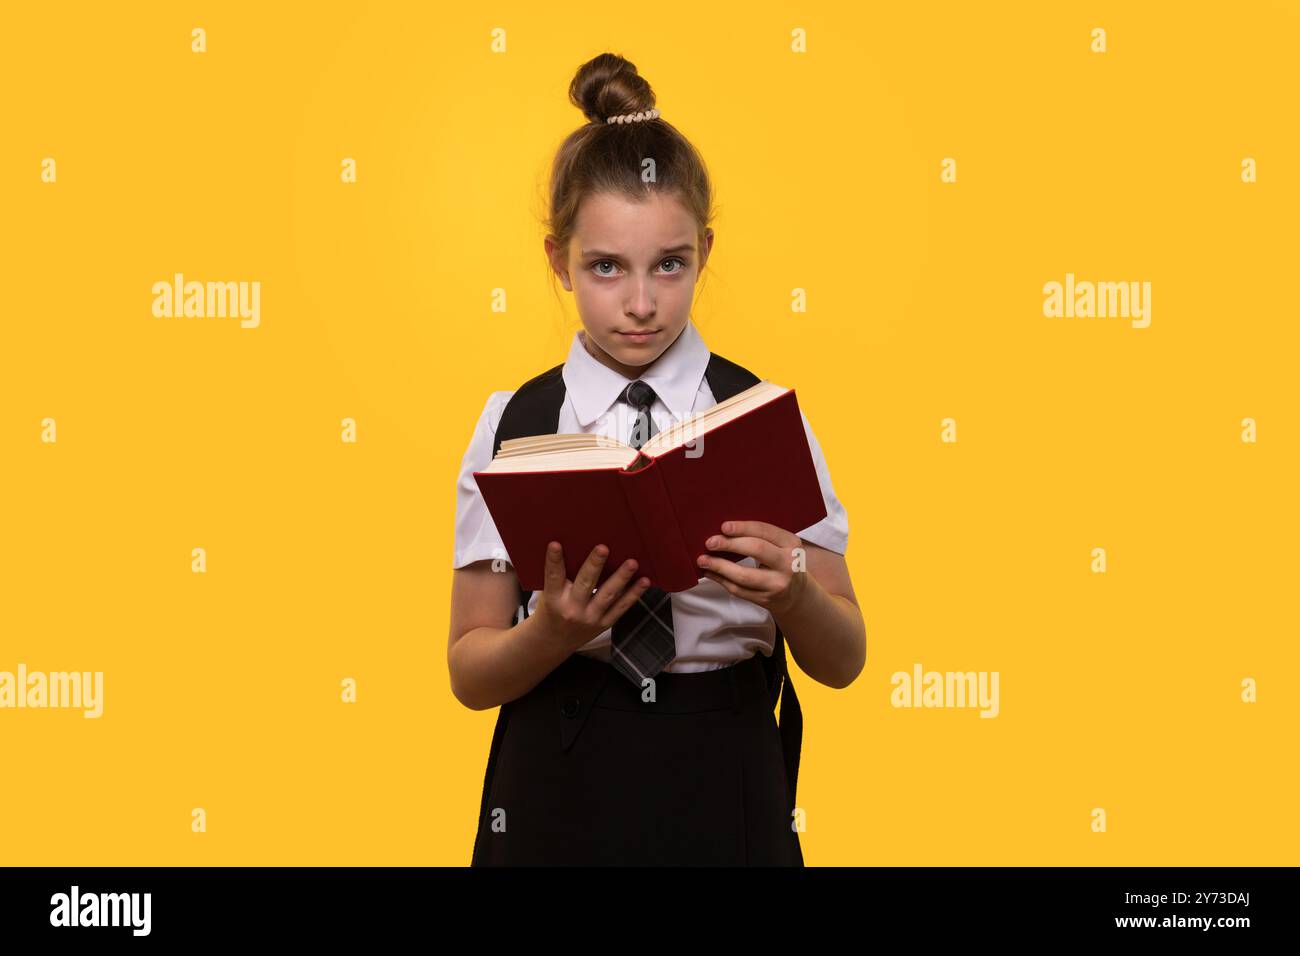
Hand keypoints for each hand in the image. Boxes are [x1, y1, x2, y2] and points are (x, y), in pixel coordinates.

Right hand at [535, 541, 650, 653]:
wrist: (554, 641)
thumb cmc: (551, 609)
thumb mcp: (547, 594)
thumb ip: (556, 576)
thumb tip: (570, 545)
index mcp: (553, 599)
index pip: (553, 577)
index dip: (554, 560)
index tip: (555, 544)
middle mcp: (572, 609)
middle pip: (585, 584)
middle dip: (594, 565)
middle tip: (602, 548)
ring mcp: (590, 618)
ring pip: (608, 595)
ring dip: (621, 577)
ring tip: (632, 563)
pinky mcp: (604, 623)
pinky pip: (621, 607)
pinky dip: (634, 594)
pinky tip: (644, 581)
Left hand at [697, 520, 808, 615]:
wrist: (797, 594)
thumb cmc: (782, 562)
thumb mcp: (781, 546)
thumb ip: (761, 537)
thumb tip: (724, 530)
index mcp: (792, 544)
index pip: (765, 531)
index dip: (743, 528)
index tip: (723, 527)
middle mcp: (789, 564)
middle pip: (756, 550)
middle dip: (729, 544)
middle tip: (710, 542)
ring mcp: (778, 584)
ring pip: (744, 575)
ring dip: (719, 566)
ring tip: (703, 560)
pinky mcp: (766, 599)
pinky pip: (739, 590)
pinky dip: (721, 580)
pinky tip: (711, 572)